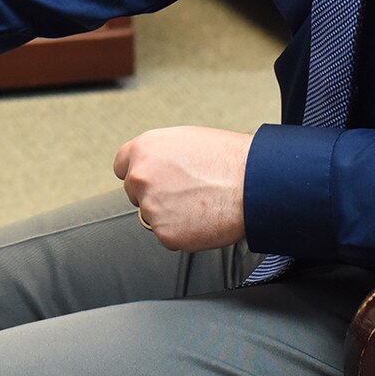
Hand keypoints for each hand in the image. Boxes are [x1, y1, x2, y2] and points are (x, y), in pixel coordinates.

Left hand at [112, 126, 253, 251]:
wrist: (253, 183)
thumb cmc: (227, 158)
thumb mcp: (185, 139)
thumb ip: (160, 154)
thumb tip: (153, 164)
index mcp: (144, 149)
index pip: (121, 166)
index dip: (138, 172)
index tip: (151, 179)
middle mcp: (141, 177)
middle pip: (135, 193)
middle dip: (154, 194)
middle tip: (186, 192)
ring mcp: (151, 207)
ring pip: (153, 216)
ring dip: (170, 214)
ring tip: (200, 203)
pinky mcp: (165, 234)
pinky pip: (169, 236)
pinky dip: (184, 232)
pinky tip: (203, 218)